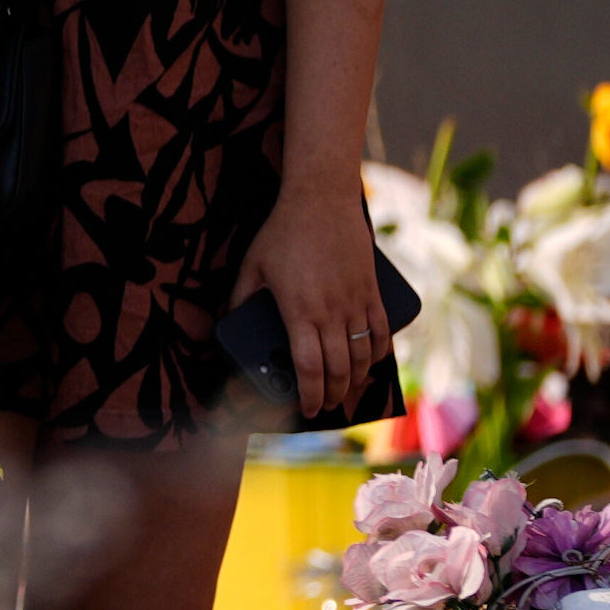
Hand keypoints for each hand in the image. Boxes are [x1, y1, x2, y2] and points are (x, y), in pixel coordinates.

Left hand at [229, 175, 386, 422]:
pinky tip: (370, 364)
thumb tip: (229, 323)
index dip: (309, 396)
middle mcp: (331, 312)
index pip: (309, 370)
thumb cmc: (282, 232)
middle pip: (338, 371)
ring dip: (355, 381)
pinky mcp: (372, 291)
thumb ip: (240, 299)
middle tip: (323, 406)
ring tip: (344, 391)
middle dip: (331, 396)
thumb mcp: (251, 266)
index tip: (306, 410)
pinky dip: (378, 354)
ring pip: (362, 357)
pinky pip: (381, 332)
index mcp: (299, 312)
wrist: (321, 199)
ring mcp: (355, 302)